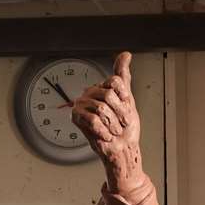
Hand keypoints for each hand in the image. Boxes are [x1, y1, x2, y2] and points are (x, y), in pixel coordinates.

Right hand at [71, 51, 142, 184]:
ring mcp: (82, 104)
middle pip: (108, 95)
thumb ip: (124, 77)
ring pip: (102, 108)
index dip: (124, 98)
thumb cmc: (124, 129)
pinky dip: (103, 131)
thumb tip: (125, 54)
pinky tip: (106, 135)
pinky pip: (93, 120)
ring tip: (113, 131)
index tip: (126, 110)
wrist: (121, 150)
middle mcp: (91, 92)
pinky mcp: (76, 116)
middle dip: (119, 114)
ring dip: (113, 124)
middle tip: (120, 124)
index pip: (115, 82)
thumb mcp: (128, 100)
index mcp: (102, 87)